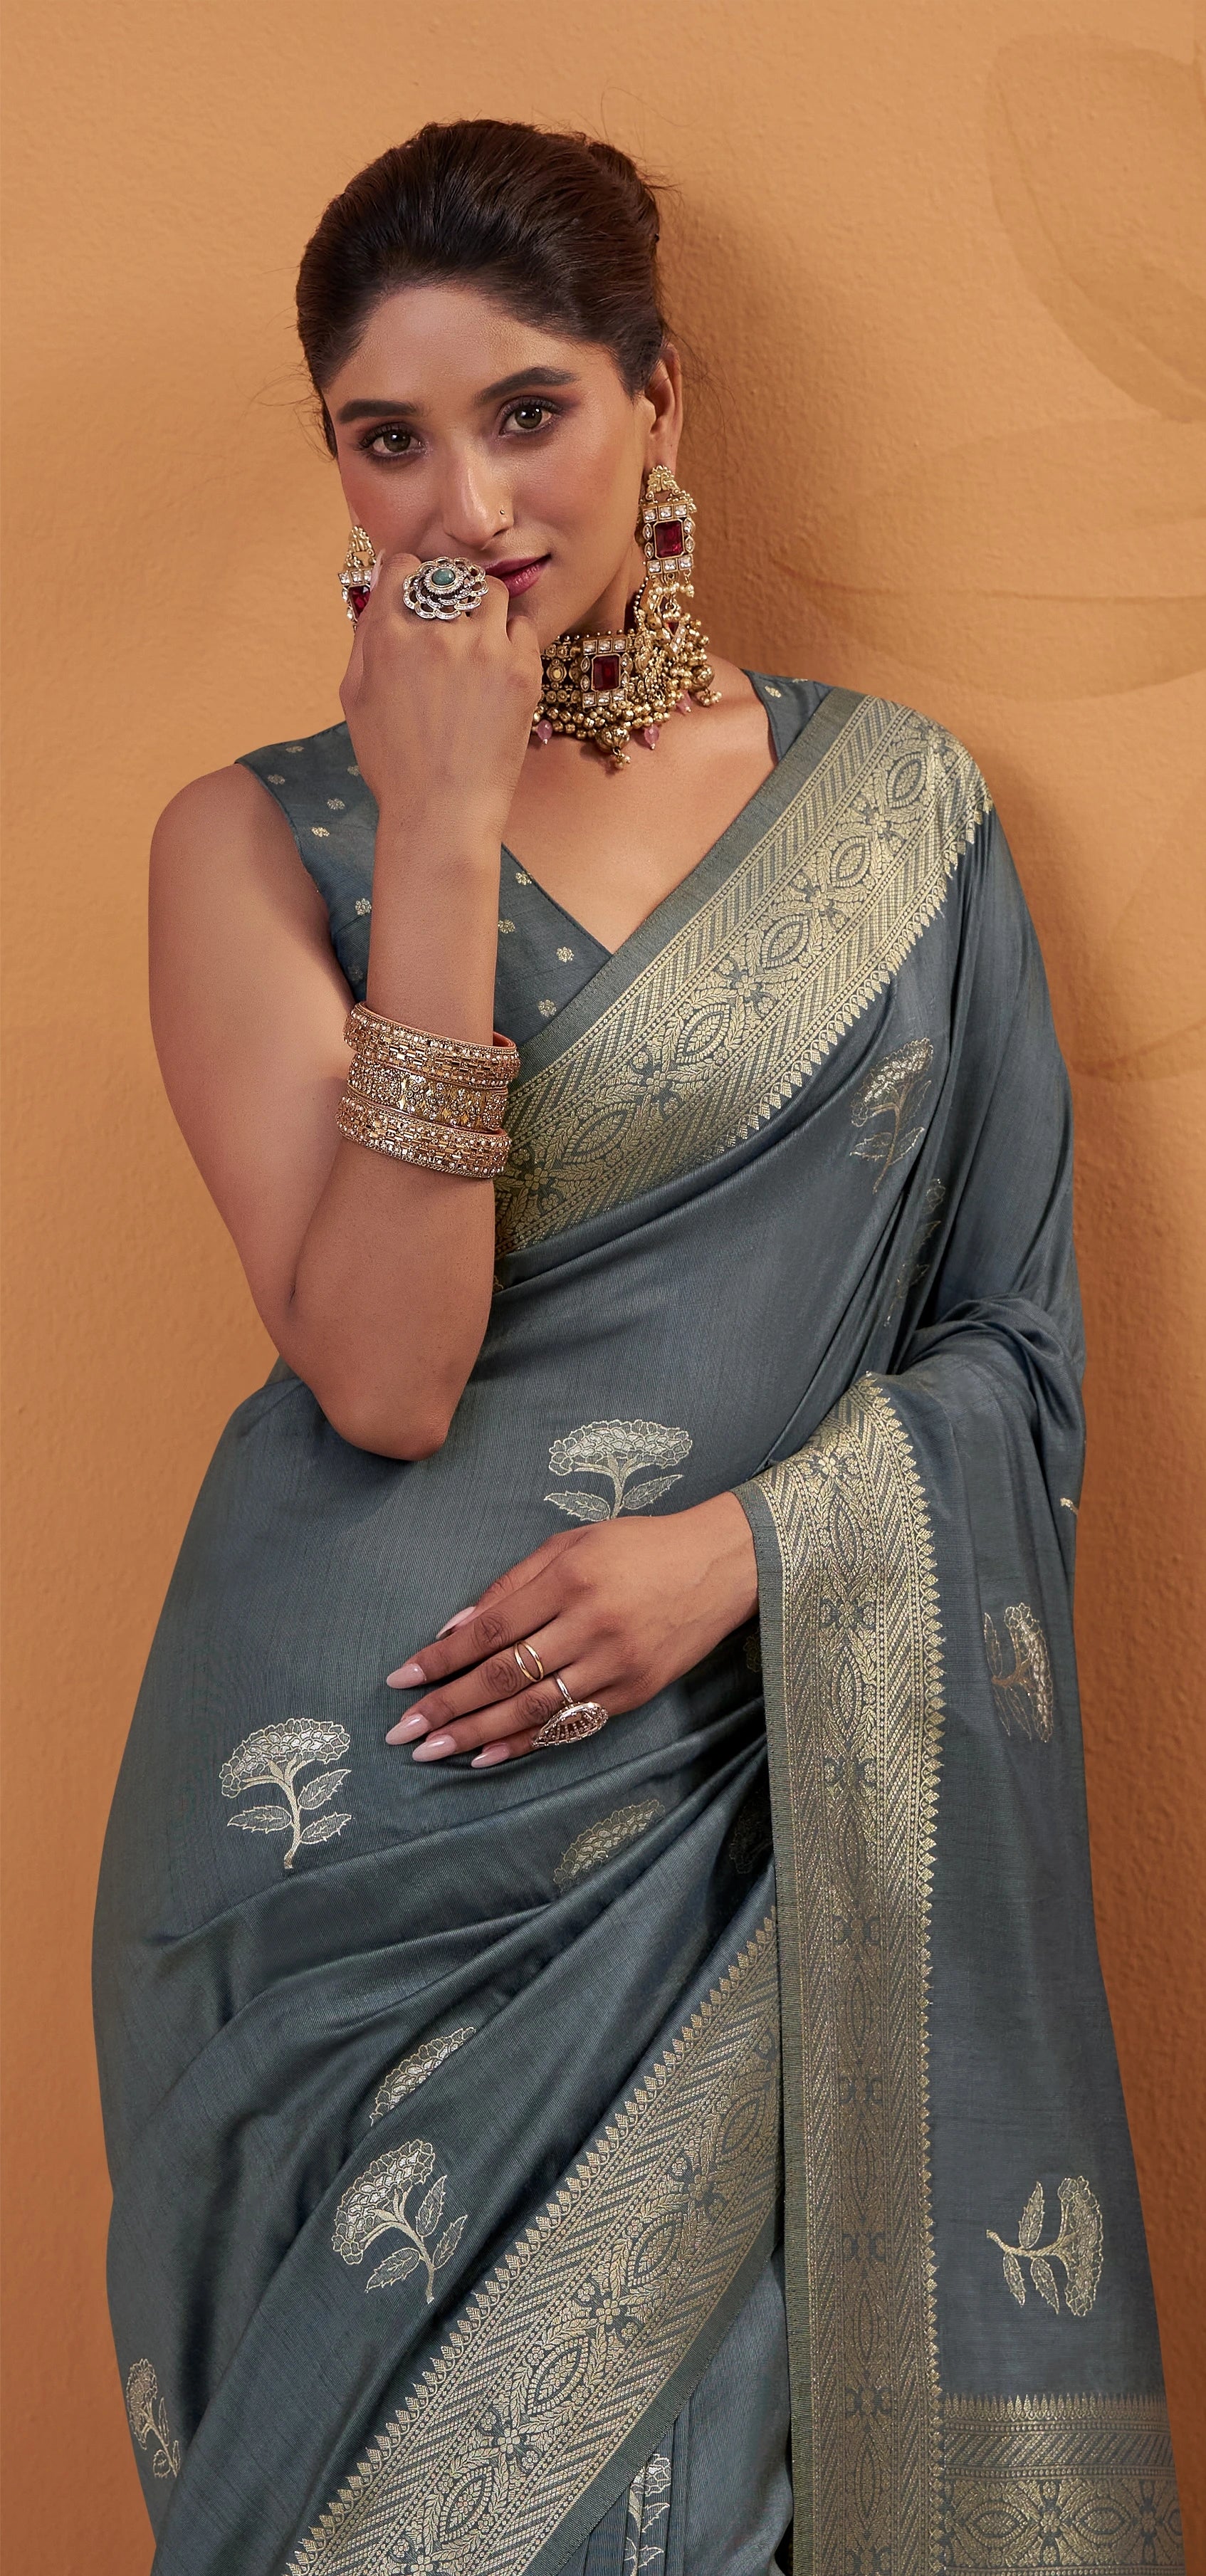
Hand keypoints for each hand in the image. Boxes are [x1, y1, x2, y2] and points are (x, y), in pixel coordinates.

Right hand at [340, 552, 541, 835]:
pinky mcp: (521, 670)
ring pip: (491, 592)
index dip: (408, 576)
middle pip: (449, 575)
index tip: (415, 593)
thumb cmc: (393, 763)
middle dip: (449, 592)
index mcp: (387, 636)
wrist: (442, 812)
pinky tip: (499, 667)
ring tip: (478, 640)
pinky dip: (512, 639)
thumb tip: (380, 587)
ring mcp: (483, 649)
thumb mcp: (355, 697)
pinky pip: (523, 628)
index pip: (402, 566)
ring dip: (483, 608)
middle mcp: (435, 632)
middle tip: (451, 620)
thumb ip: (365, 637)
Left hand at [385, 1493, 758, 1767]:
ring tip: (432, 1751)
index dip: (441, 1659)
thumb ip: (513, 1584)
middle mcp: (589, 1625)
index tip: (401, 1679)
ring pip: (532, 1709)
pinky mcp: (634, 1692)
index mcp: (569, 1580)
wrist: (721, 1566)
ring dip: (476, 1734)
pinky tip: (486, 1757)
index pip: (489, 1630)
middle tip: (402, 1732)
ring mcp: (614, 1664)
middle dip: (447, 1706)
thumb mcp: (574, 1544)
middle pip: (503, 1676)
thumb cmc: (639, 1546)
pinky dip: (525, 1743)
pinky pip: (569, 1724)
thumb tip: (456, 1627)